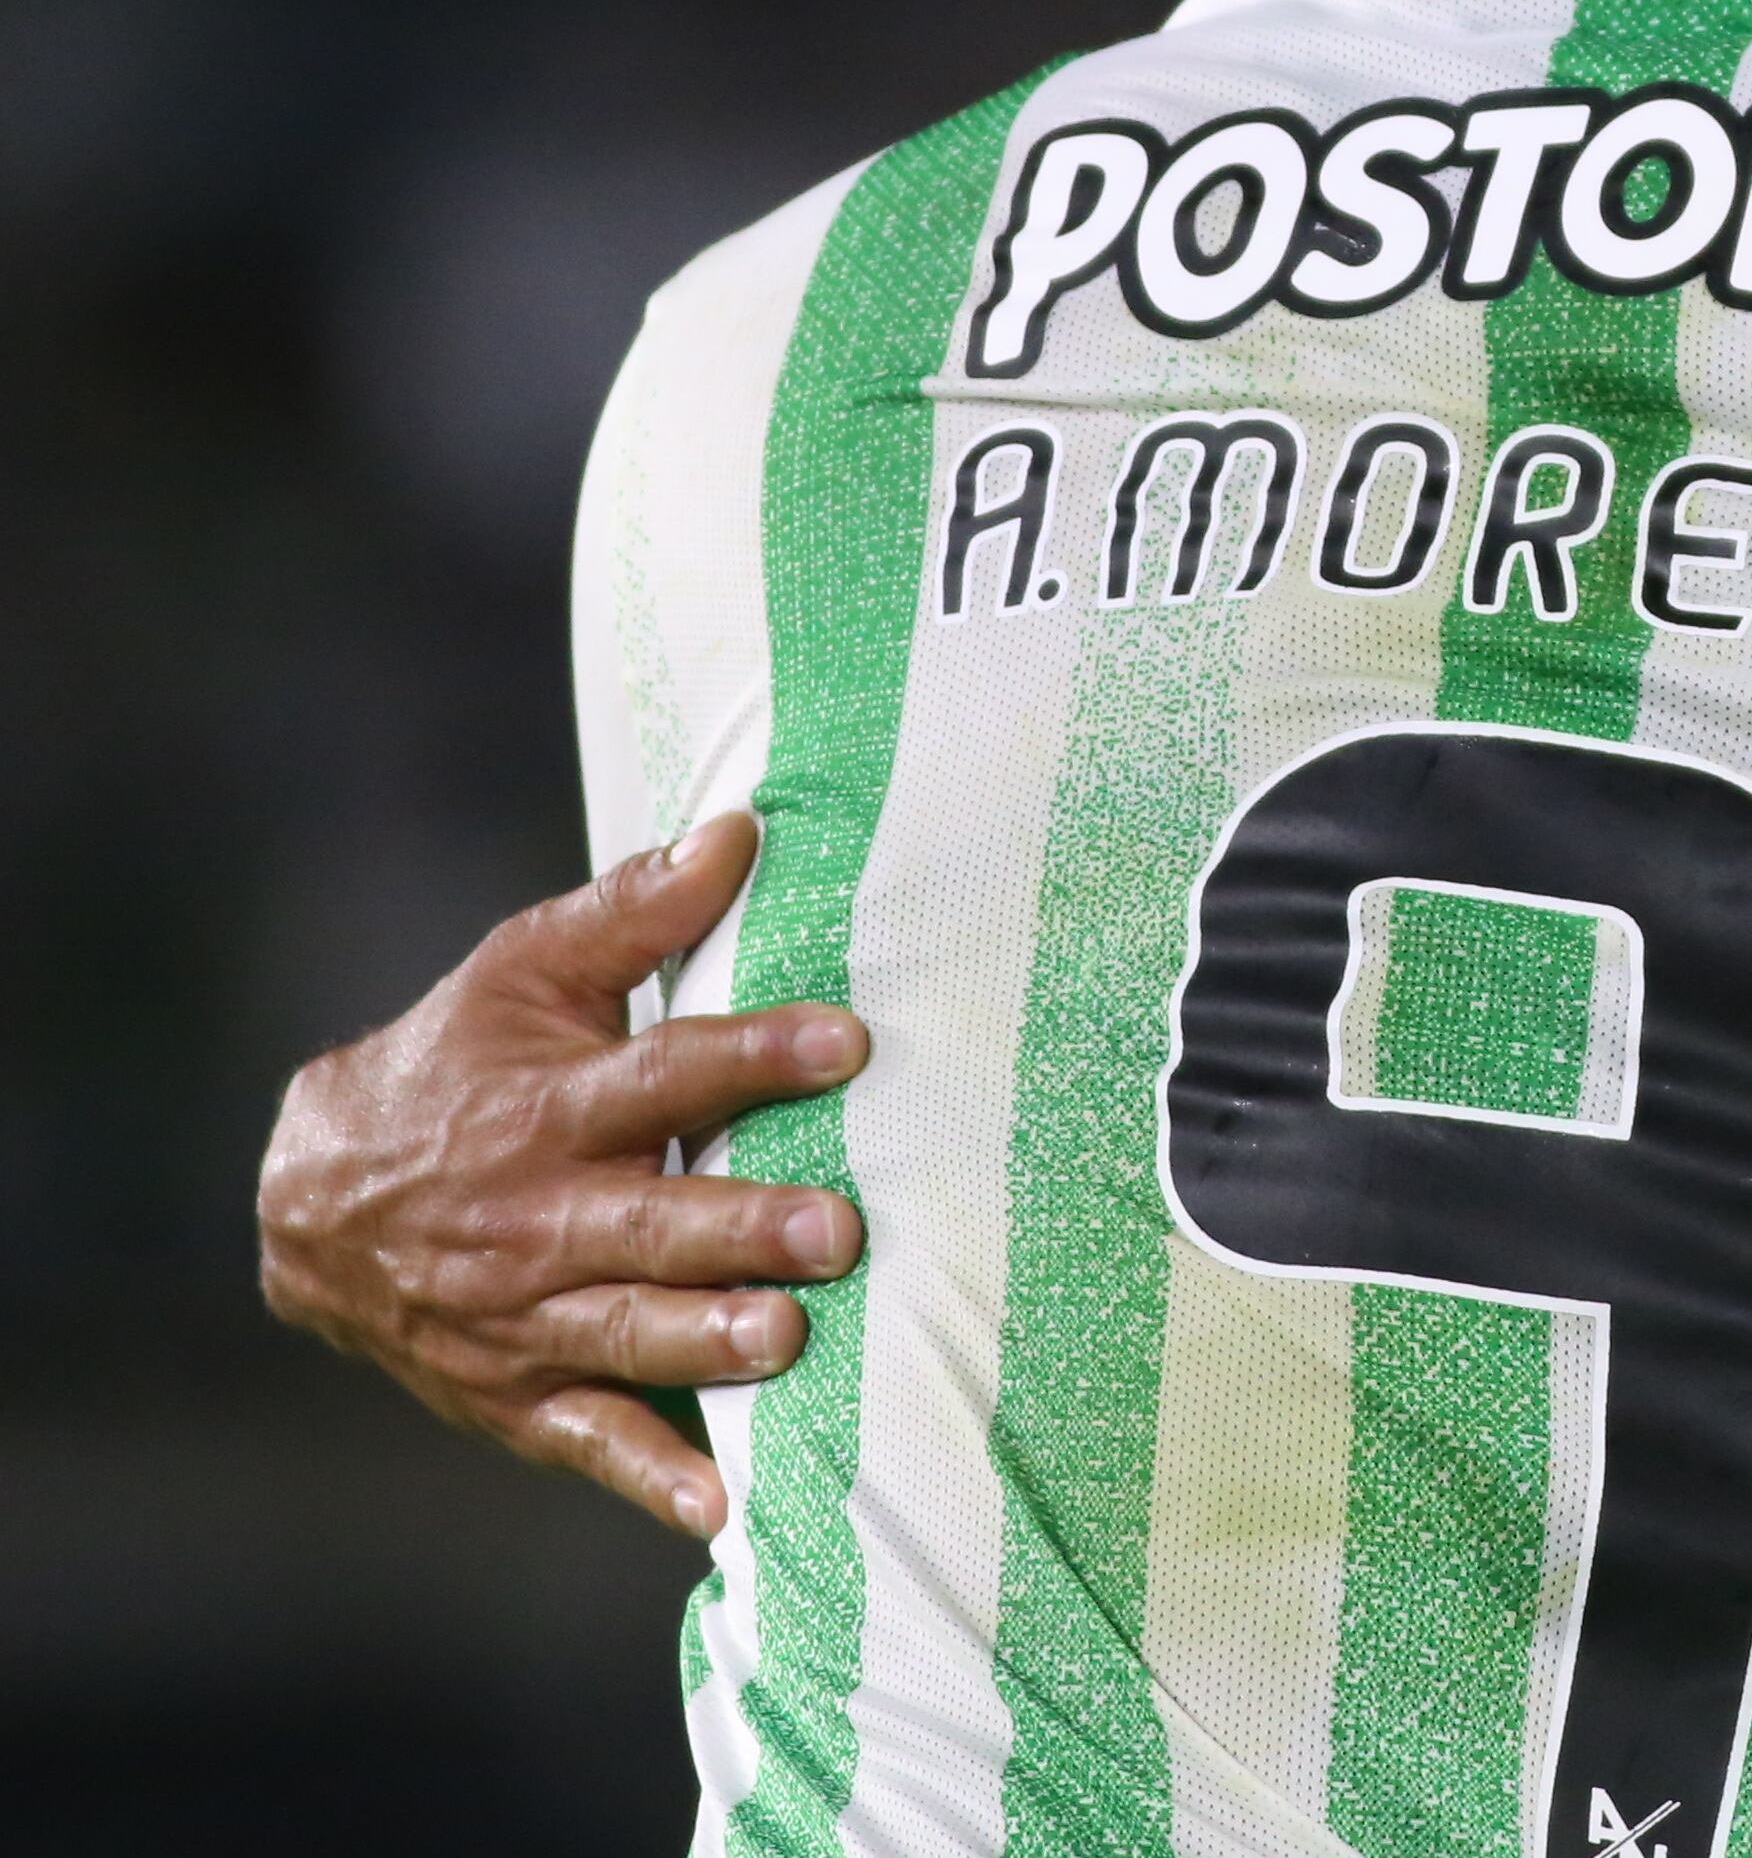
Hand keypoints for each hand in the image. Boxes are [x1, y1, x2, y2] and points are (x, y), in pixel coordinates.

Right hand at [253, 815, 873, 1539]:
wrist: (312, 1202)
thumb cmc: (453, 1063)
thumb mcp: (526, 972)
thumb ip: (635, 911)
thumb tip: (740, 833)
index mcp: (545, 1107)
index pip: (661, 1074)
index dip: (753, 1057)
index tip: (847, 1042)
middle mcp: (533, 1218)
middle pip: (648, 1221)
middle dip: (741, 1227)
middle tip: (836, 1231)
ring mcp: (520, 1318)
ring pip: (621, 1333)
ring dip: (702, 1343)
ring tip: (785, 1345)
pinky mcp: (515, 1395)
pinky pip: (590, 1440)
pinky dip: (652, 1477)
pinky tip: (726, 1510)